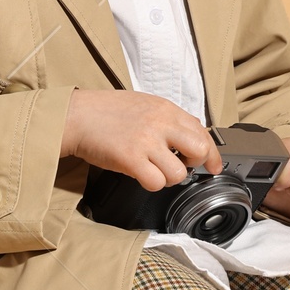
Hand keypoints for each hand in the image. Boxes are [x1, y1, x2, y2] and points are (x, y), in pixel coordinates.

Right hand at [61, 89, 221, 191]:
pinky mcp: (131, 159)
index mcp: (166, 109)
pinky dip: (151, 184)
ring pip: (178, 173)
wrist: (77, 115)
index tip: (213, 166)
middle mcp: (160, 123)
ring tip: (153, 170)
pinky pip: (156, 183)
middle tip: (180, 165)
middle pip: (199, 151)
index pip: (202, 132)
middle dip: (194, 164)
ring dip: (169, 178)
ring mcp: (146, 141)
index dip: (211, 154)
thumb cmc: (106, 112)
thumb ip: (168, 119)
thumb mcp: (144, 104)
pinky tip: (141, 175)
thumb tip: (191, 135)